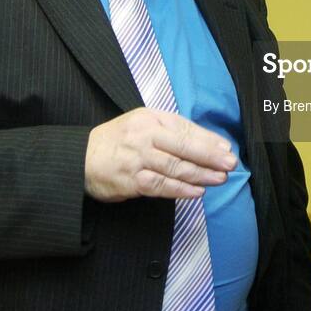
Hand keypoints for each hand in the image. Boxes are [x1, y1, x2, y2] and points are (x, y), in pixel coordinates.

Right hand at [84, 107, 236, 201]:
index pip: (185, 128)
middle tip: (230, 163)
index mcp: (151, 118)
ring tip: (219, 178)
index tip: (227, 148)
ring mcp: (137, 158)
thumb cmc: (119, 141)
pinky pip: (160, 185)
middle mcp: (145, 136)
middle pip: (183, 146)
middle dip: (210, 156)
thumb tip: (210, 142)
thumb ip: (173, 131)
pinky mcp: (131, 180)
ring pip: (175, 167)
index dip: (208, 140)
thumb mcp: (143, 124)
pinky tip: (196, 192)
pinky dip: (180, 190)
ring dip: (200, 174)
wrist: (80, 158)